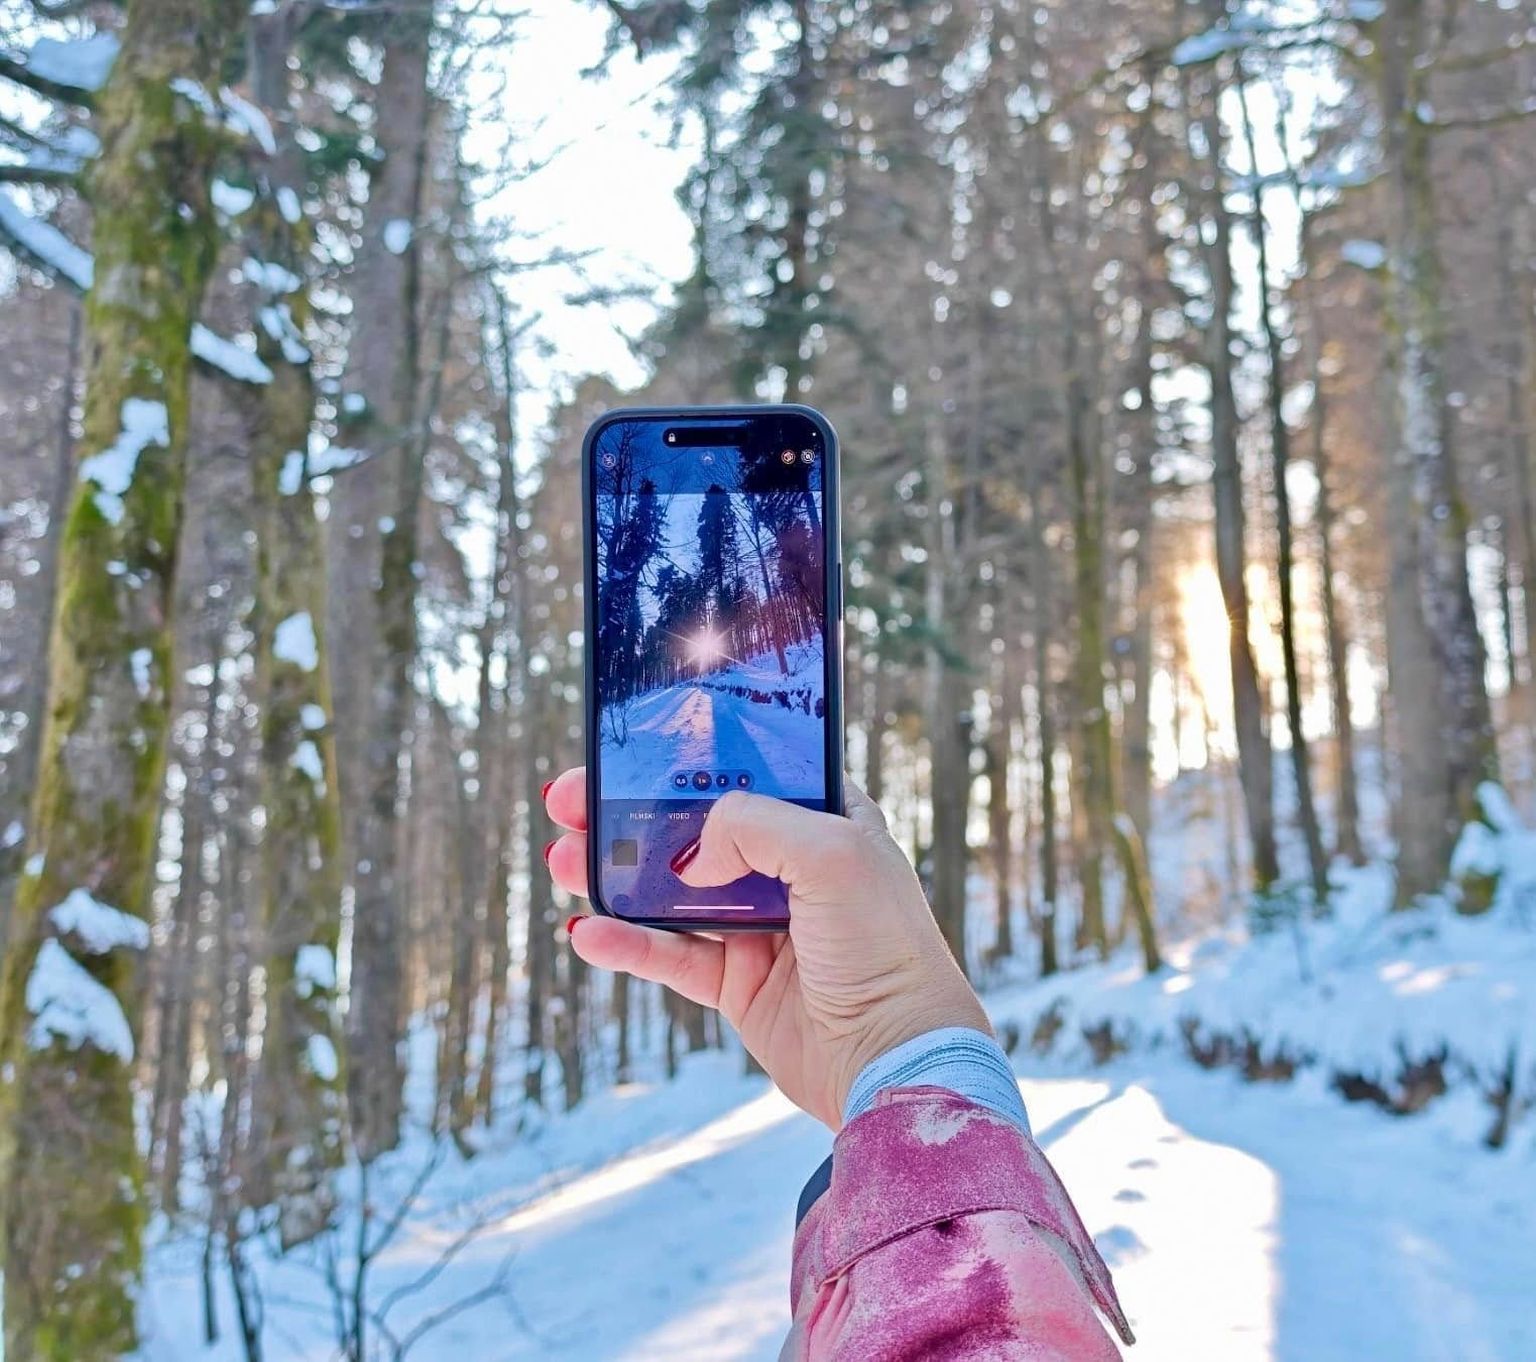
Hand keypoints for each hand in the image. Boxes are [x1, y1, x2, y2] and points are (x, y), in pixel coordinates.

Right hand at [543, 770, 988, 1129]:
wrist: (893, 1059)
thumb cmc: (886, 948)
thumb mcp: (832, 853)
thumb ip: (752, 826)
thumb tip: (692, 860)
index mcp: (826, 821)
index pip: (747, 772)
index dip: (688, 759)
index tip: (631, 749)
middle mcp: (791, 869)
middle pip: (694, 827)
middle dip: (629, 812)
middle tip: (571, 800)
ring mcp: (761, 926)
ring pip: (671, 889)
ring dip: (614, 874)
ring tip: (562, 860)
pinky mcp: (738, 982)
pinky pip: (669, 955)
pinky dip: (626, 942)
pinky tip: (586, 930)